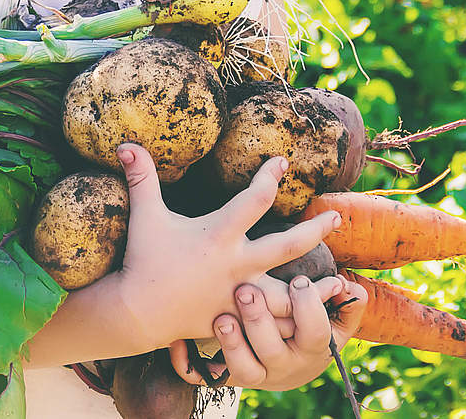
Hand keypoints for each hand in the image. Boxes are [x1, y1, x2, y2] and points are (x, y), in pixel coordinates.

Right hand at [110, 143, 341, 350]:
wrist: (137, 312)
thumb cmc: (143, 259)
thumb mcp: (145, 216)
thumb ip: (141, 178)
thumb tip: (126, 143)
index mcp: (219, 234)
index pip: (256, 198)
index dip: (270, 175)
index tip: (282, 162)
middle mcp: (236, 263)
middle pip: (289, 244)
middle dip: (316, 229)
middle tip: (336, 216)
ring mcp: (240, 294)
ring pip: (290, 293)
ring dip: (316, 289)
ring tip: (340, 282)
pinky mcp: (238, 318)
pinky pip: (273, 323)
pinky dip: (294, 321)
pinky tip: (311, 318)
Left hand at [169, 275, 368, 389]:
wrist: (287, 366)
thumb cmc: (308, 330)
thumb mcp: (334, 322)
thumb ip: (347, 305)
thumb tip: (351, 288)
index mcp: (310, 348)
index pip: (315, 332)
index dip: (308, 308)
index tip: (298, 280)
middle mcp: (281, 366)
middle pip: (272, 350)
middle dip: (259, 321)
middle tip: (246, 291)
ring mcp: (253, 374)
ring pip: (240, 369)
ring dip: (230, 344)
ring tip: (220, 318)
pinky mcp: (225, 376)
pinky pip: (202, 377)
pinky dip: (186, 362)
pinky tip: (175, 341)